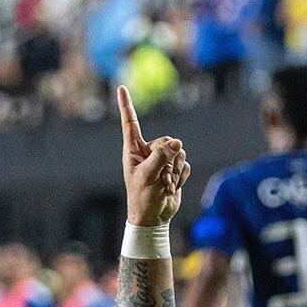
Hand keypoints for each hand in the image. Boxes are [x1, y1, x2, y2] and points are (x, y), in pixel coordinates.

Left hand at [117, 86, 190, 226]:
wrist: (154, 218)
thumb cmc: (143, 198)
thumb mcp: (148, 177)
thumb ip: (161, 158)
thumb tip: (177, 143)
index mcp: (133, 151)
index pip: (130, 123)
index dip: (127, 106)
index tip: (121, 88)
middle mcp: (147, 152)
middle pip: (166, 141)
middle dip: (168, 161)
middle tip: (161, 179)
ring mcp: (162, 160)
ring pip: (179, 152)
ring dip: (175, 171)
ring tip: (165, 185)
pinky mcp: (174, 168)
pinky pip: (185, 164)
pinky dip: (181, 176)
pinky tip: (172, 187)